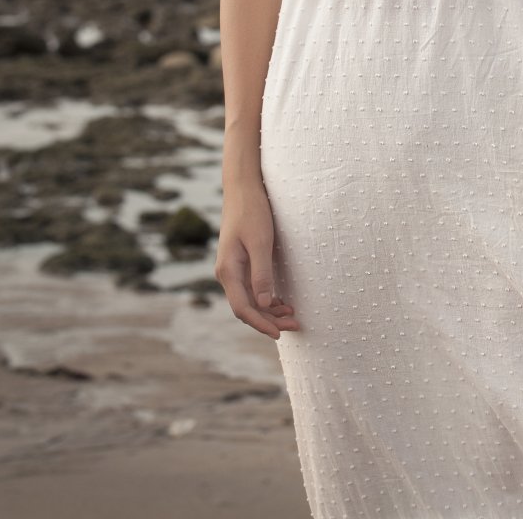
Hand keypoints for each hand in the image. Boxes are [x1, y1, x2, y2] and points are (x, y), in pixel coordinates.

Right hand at [214, 182, 301, 339]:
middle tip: (295, 325)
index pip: (243, 308)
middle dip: (269, 320)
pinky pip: (251, 289)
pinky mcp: (241, 263)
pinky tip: (282, 301)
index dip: (261, 324)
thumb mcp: (260, 242)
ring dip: (269, 311)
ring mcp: (233, 269)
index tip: (280, 334)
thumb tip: (265, 304)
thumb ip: (262, 273)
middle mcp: (227, 273)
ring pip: (249, 300)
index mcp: (228, 271)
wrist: (243, 189)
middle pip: (246, 308)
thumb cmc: (252, 212)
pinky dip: (266, 298)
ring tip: (292, 315)